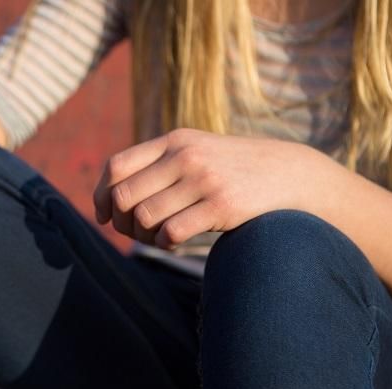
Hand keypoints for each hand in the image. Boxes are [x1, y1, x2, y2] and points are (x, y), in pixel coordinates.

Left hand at [93, 128, 326, 248]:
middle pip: (124, 195)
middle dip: (122, 222)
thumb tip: (112, 198)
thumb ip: (159, 164)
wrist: (289, 173)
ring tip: (157, 237)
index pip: (117, 166)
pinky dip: (164, 243)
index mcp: (174, 141)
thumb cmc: (232, 168)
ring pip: (145, 216)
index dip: (101, 195)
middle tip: (135, 232)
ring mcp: (204, 179)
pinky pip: (171, 232)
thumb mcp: (196, 151)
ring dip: (144, 236)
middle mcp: (185, 156)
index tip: (104, 215)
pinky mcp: (221, 205)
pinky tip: (174, 242)